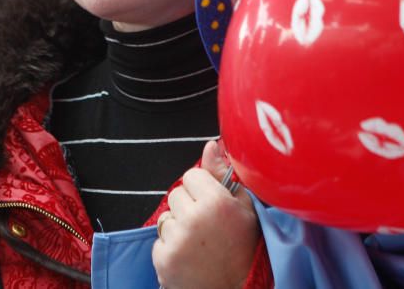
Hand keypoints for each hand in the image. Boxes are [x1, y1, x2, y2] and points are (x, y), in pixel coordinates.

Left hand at [152, 141, 259, 288]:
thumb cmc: (245, 249)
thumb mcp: (245, 209)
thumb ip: (223, 174)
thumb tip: (210, 145)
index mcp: (216, 202)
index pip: (192, 174)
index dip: (202, 189)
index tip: (212, 205)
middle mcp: (194, 218)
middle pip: (177, 194)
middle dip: (188, 207)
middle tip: (207, 227)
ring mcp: (177, 239)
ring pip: (166, 217)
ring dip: (178, 227)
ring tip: (199, 244)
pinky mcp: (164, 259)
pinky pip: (159, 240)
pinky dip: (170, 248)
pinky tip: (189, 257)